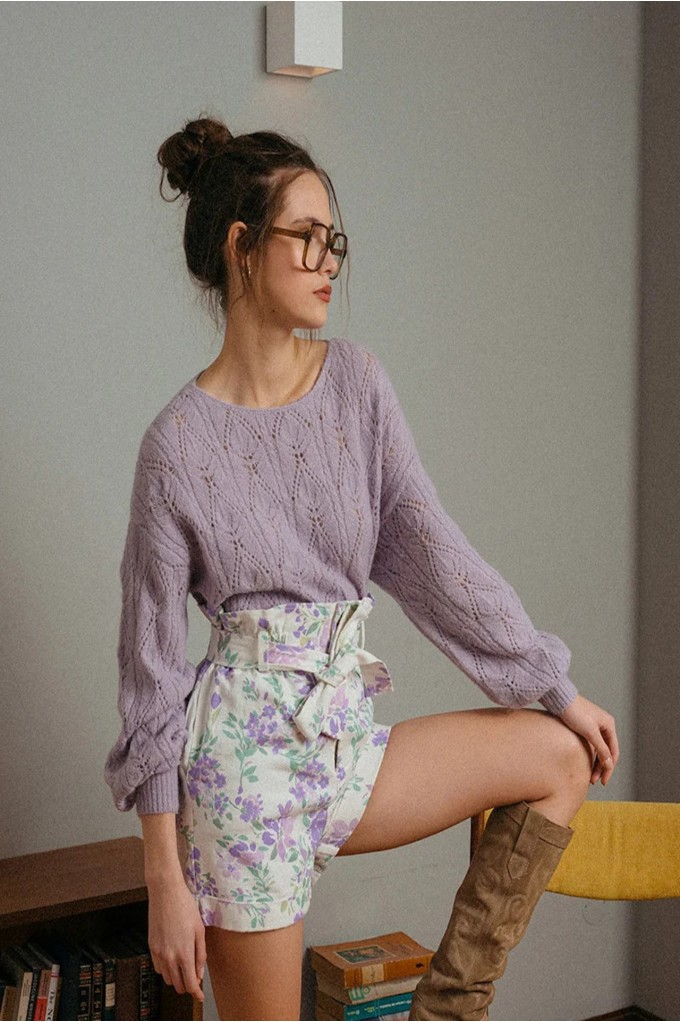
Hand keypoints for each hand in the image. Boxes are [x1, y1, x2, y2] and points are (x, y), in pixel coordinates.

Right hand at [147, 876, 205, 1001]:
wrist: (165, 893)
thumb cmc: (185, 907)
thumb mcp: (199, 930)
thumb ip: (200, 954)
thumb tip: (199, 973)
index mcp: (184, 953)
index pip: (190, 984)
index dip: (196, 993)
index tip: (200, 996)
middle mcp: (169, 957)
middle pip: (178, 985)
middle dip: (187, 985)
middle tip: (195, 978)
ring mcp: (158, 953)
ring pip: (167, 979)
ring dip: (177, 977)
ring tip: (185, 966)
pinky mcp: (151, 947)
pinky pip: (158, 968)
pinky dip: (166, 969)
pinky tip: (173, 959)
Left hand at [559, 694, 618, 785]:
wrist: (558, 698)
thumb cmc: (574, 712)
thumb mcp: (590, 732)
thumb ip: (601, 748)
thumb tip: (610, 764)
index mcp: (609, 725)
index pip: (613, 752)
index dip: (609, 768)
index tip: (603, 781)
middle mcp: (604, 725)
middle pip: (606, 752)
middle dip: (602, 768)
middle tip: (594, 781)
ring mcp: (594, 726)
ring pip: (598, 749)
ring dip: (595, 763)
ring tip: (589, 776)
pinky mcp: (584, 726)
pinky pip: (590, 745)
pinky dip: (589, 755)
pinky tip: (584, 763)